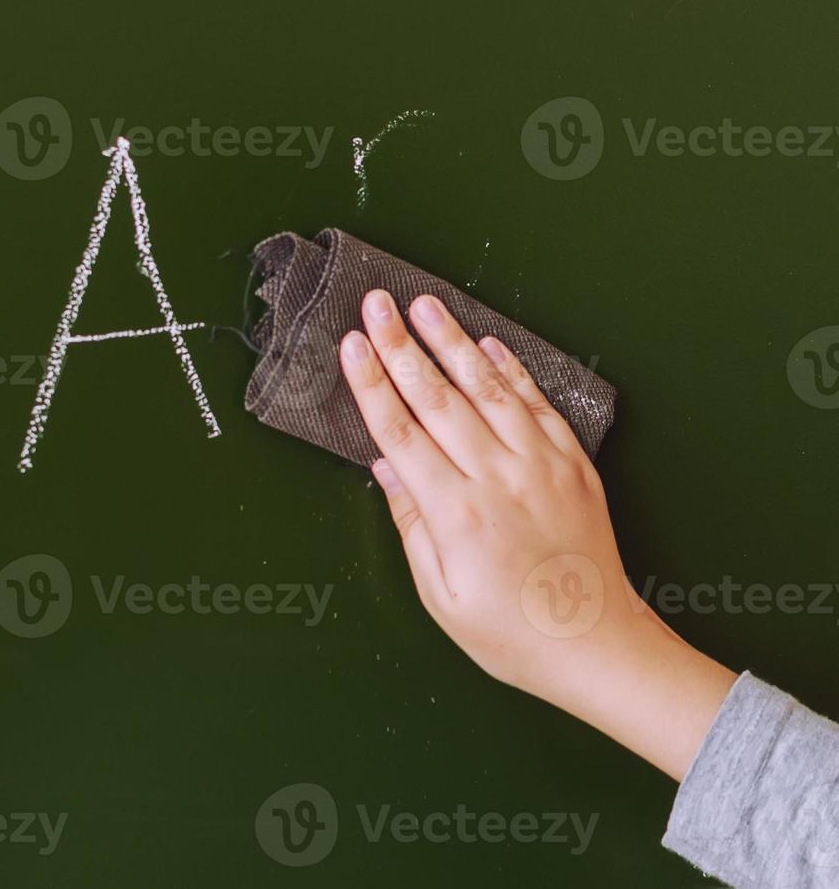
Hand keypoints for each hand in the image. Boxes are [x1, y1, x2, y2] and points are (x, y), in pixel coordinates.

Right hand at [338, 289, 735, 779]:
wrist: (596, 644)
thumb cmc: (512, 633)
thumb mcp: (440, 594)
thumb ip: (411, 525)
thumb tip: (386, 468)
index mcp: (457, 513)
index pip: (400, 431)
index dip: (371, 383)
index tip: (352, 345)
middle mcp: (497, 478)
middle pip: (437, 397)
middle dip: (401, 345)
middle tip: (377, 304)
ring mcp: (539, 466)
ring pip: (486, 388)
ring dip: (452, 342)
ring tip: (426, 304)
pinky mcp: (572, 465)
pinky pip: (537, 405)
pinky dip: (511, 371)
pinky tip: (487, 345)